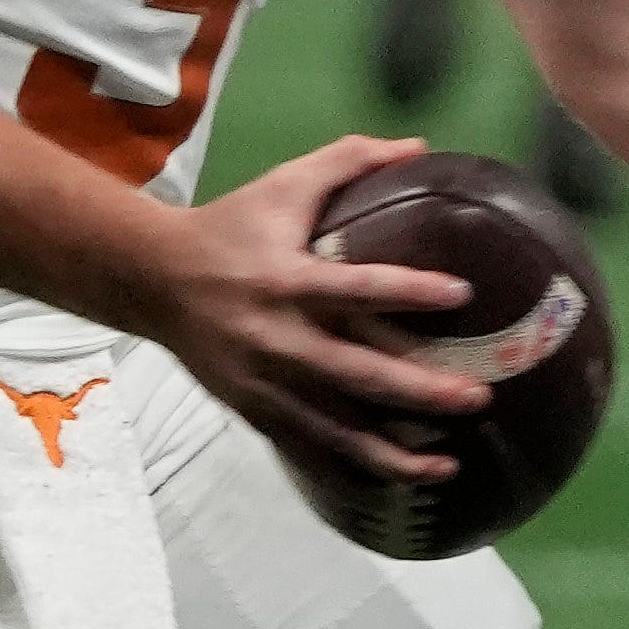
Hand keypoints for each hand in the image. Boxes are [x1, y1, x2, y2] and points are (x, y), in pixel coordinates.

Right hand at [111, 135, 491, 485]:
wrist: (150, 279)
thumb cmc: (228, 228)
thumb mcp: (281, 187)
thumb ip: (346, 162)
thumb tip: (418, 147)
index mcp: (286, 279)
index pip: (356, 288)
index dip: (409, 290)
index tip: (463, 294)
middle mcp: (277, 338)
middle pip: (356, 373)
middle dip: (419, 392)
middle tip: (477, 396)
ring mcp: (264, 383)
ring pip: (336, 428)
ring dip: (394, 452)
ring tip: (448, 462)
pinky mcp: (254, 410)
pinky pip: (309, 450)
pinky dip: (352, 470)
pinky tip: (396, 480)